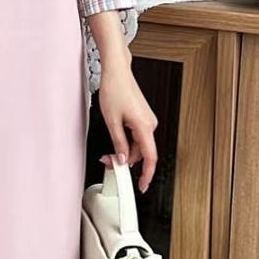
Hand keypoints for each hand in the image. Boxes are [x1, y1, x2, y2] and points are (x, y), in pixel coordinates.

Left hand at [97, 59, 157, 192]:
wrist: (117, 72)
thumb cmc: (115, 90)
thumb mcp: (111, 121)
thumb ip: (119, 143)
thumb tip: (123, 159)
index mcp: (144, 126)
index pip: (150, 157)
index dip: (147, 174)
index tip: (142, 186)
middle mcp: (150, 124)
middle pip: (141, 153)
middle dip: (126, 161)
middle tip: (108, 163)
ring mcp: (147, 121)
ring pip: (138, 145)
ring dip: (124, 151)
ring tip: (108, 152)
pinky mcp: (143, 118)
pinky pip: (137, 137)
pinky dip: (127, 142)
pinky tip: (116, 141)